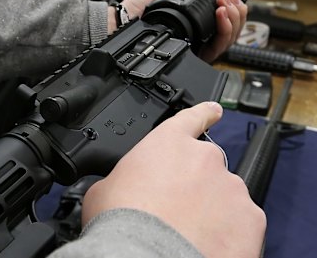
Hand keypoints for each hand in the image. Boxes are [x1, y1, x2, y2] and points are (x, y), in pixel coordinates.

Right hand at [82, 102, 265, 257]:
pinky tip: (205, 245)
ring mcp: (231, 188)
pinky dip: (229, 234)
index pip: (191, 118)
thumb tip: (121, 188)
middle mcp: (205, 158)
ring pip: (225, 196)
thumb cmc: (122, 223)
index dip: (204, 114)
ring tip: (187, 232)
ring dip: (212, 210)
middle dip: (196, 184)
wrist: (144, 256)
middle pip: (207, 166)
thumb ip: (123, 177)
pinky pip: (242, 223)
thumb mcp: (103, 189)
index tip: (214, 111)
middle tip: (175, 208)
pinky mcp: (250, 219)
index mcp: (168, 144)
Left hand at [107, 0, 247, 61]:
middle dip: (237, 11)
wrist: (125, 22)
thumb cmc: (136, 10)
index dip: (233, 8)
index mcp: (192, 24)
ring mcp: (197, 48)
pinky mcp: (194, 56)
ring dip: (234, 18)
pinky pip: (218, 48)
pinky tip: (220, 14)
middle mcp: (197, 38)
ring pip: (229, 39)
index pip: (223, 19)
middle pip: (232, 30)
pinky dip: (225, 30)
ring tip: (225, 4)